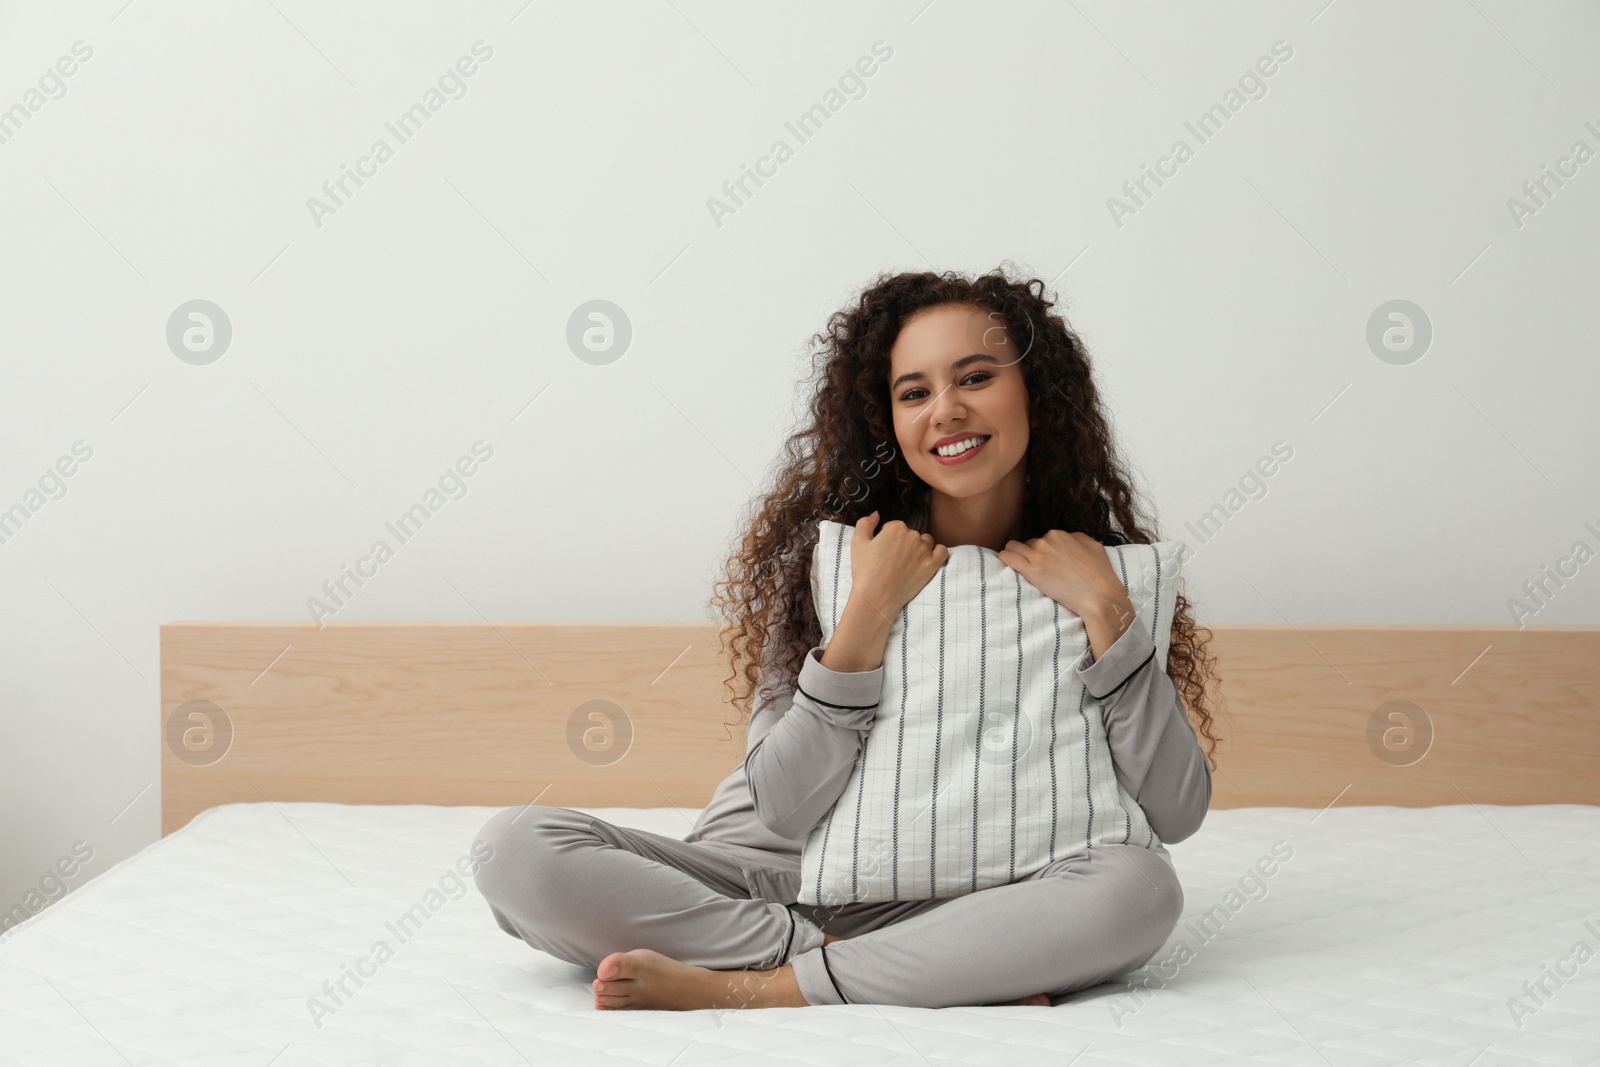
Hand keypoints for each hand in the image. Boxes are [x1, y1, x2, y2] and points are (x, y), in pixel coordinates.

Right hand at [847, 511, 948, 624]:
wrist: (876, 597)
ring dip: (920, 548)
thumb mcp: (857, 542)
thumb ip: (865, 523)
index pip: (895, 527)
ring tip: (908, 563)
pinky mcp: (932, 565)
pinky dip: (937, 553)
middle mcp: (913, 535)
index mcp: (896, 527)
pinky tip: (928, 559)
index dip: (888, 538)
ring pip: (926, 541)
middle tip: (893, 560)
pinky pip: (942, 551)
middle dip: (904, 544)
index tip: (883, 551)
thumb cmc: (865, 571)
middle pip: (911, 534)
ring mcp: (924, 550)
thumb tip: (876, 514)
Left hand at [997, 530, 1135, 658]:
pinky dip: (1005, 559)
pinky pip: (1007, 557)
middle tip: (1037, 570)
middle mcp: (1046, 541)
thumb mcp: (1092, 546)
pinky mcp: (1032, 571)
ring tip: (1018, 567)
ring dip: (1014, 556)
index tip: (1046, 564)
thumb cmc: (1100, 573)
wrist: (1099, 596)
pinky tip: (1006, 564)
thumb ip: (1076, 538)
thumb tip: (1067, 538)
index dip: (1042, 552)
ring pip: (1013, 548)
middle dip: (1030, 555)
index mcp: (1059, 534)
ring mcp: (1038, 555)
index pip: (1041, 539)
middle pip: (1028, 545)